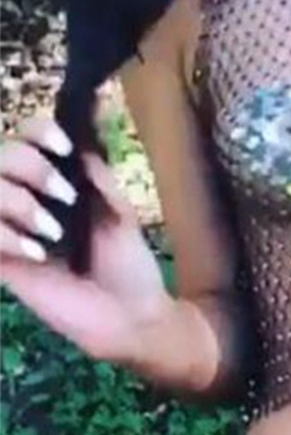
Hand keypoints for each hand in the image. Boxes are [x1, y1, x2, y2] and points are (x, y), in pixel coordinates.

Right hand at [0, 116, 169, 366]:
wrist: (132, 314)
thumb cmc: (127, 263)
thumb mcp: (118, 209)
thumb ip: (96, 171)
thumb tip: (89, 120)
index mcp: (55, 185)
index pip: (25, 140)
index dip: (37, 132)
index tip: (64, 145)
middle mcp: (26, 202)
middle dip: (29, 165)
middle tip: (65, 195)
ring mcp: (11, 233)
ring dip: (15, 201)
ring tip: (52, 229)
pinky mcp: (3, 266)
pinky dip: (4, 234)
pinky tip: (35, 251)